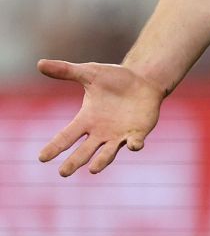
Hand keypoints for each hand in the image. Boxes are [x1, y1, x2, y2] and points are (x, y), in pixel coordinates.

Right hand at [36, 59, 165, 176]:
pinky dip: (134, 145)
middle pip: (84, 151)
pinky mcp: (137, 133)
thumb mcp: (90, 73)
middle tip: (63, 172)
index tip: (42, 157)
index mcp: (86, 119)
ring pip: (107, 153)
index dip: (55, 146)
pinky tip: (133, 145)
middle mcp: (100, 132)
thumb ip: (67, 71)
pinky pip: (135, 142)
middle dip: (74, 161)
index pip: (66, 136)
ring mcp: (118, 135)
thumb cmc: (114, 79)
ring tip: (92, 169)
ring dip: (101, 161)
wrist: (143, 80)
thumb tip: (39, 63)